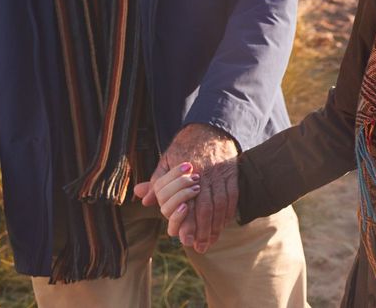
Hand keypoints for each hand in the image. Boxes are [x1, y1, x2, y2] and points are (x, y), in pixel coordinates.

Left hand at [139, 124, 239, 252]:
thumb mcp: (166, 159)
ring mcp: (221, 174)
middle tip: (199, 247)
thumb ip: (157, 180)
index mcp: (187, 172)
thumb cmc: (185, 145)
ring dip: (216, 225)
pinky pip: (233, 196)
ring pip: (221, 204)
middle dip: (203, 230)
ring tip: (211, 241)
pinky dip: (228, 212)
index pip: (187, 202)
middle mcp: (205, 174)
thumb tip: (142, 198)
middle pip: (206, 207)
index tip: (184, 240)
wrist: (211, 127)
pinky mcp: (232, 173)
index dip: (188, 222)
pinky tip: (223, 224)